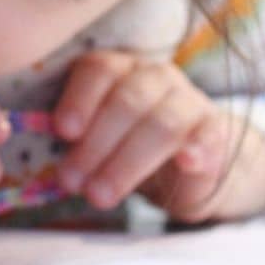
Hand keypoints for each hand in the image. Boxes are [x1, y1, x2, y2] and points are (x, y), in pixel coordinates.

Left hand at [52, 51, 237, 221]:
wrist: (187, 164)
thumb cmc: (126, 146)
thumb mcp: (96, 139)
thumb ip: (74, 141)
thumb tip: (48, 165)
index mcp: (118, 69)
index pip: (98, 70)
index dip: (79, 99)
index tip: (63, 132)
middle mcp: (154, 77)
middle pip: (126, 101)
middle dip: (95, 145)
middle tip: (71, 181)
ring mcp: (189, 100)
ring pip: (162, 123)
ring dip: (127, 162)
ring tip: (100, 195)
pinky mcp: (215, 130)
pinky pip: (208, 135)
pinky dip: (197, 148)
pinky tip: (186, 163)